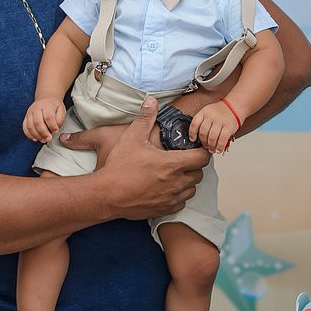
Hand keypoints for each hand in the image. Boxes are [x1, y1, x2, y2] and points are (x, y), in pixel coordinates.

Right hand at [23, 97, 65, 142]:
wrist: (46, 98)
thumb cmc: (54, 105)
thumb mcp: (61, 110)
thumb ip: (59, 120)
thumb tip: (55, 129)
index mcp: (47, 105)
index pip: (48, 117)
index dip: (52, 126)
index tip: (56, 131)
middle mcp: (37, 108)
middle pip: (38, 122)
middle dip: (43, 133)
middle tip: (49, 138)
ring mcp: (30, 112)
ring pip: (30, 126)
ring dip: (37, 135)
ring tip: (43, 140)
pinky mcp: (26, 116)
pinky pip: (25, 127)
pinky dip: (29, 134)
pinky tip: (34, 138)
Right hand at [62, 97, 208, 219]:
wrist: (107, 194)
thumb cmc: (119, 167)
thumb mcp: (132, 138)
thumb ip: (145, 118)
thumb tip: (151, 101)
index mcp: (173, 164)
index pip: (202, 158)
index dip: (202, 151)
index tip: (196, 148)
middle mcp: (176, 183)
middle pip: (199, 174)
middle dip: (194, 166)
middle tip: (184, 159)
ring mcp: (171, 198)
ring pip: (191, 190)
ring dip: (187, 181)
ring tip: (176, 173)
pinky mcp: (164, 209)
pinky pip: (181, 203)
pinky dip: (178, 196)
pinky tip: (168, 188)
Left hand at [189, 101, 239, 153]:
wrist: (235, 106)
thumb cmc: (220, 111)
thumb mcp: (208, 112)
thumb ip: (202, 122)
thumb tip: (197, 136)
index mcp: (204, 112)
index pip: (194, 124)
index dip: (192, 134)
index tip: (193, 139)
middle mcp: (211, 116)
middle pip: (203, 132)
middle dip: (203, 142)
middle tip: (205, 146)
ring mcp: (220, 121)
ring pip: (212, 137)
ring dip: (211, 146)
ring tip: (211, 149)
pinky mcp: (228, 127)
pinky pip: (222, 139)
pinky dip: (219, 147)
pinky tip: (218, 149)